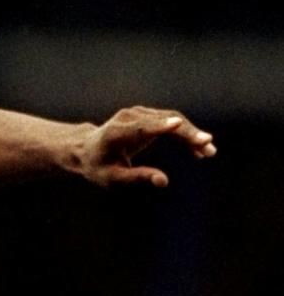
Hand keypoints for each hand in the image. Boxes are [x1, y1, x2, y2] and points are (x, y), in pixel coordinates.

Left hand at [80, 106, 215, 187]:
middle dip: (187, 134)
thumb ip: (137, 178)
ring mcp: (137, 113)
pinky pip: (171, 121)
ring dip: (191, 134)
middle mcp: (127, 118)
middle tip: (208, 147)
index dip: (160, 125)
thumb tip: (163, 181)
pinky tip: (199, 150)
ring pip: (171, 119)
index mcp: (116, 133)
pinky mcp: (146, 116)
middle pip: (162, 121)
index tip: (178, 124)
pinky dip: (186, 133)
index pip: (140, 127)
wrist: (86, 148)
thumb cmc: (98, 166)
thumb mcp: (113, 178)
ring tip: (209, 152)